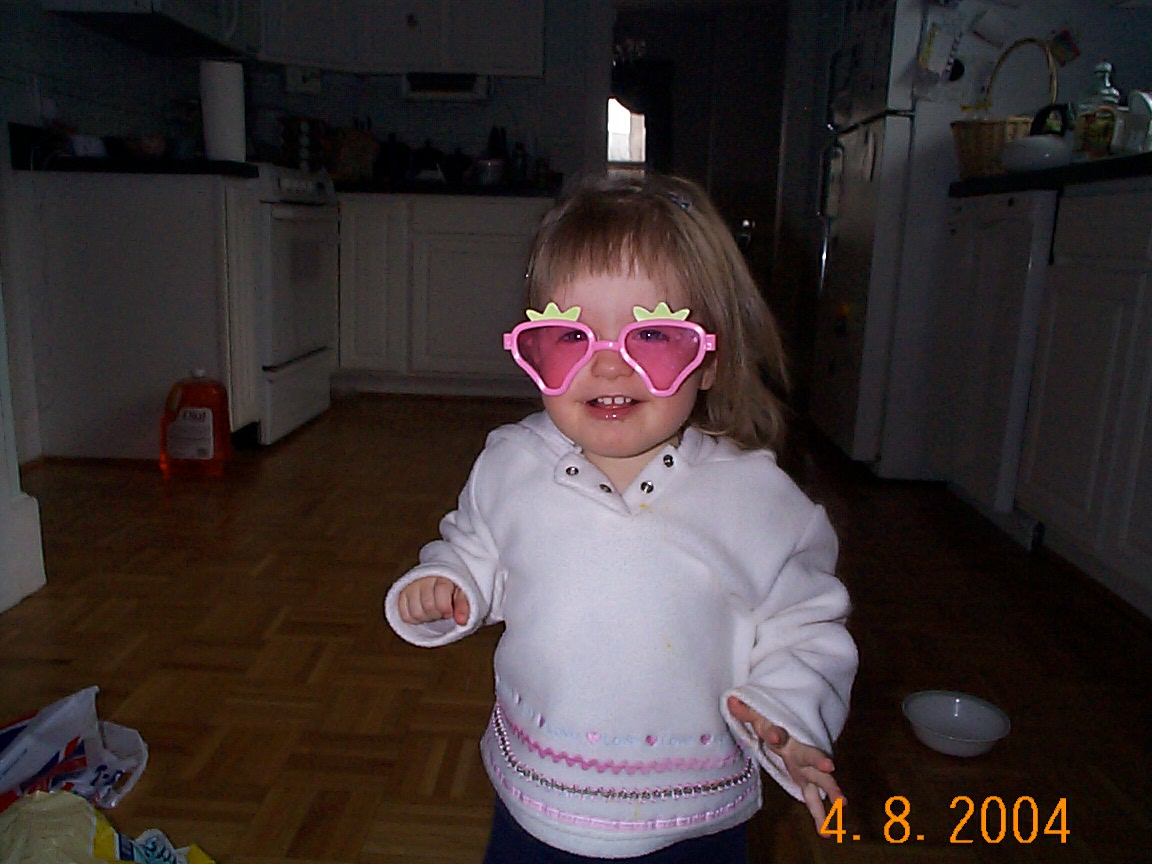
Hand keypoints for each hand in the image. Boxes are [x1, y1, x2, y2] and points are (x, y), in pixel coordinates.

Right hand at [396, 576, 470, 625]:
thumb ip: (464, 605)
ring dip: (426, 618)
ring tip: (432, 611)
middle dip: (437, 613)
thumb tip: (462, 621)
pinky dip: (414, 619)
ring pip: (416, 613)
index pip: (440, 591)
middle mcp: (424, 578)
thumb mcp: (463, 592)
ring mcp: (411, 586)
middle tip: (441, 610)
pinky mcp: (402, 594)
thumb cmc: (453, 588)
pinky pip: (405, 616)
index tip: (449, 611)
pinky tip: (423, 613)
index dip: (446, 607)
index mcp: (442, 575)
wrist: (438, 577)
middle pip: (428, 606)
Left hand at [727, 696, 843, 830]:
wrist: (792, 723)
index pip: (778, 733)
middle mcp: (798, 750)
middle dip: (818, 760)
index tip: (772, 736)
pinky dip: (820, 814)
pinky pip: (814, 798)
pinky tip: (826, 832)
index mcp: (783, 734)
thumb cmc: (772, 721)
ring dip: (831, 790)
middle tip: (830, 765)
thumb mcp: (757, 716)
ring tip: (842, 804)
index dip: (774, 735)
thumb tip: (731, 702)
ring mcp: (805, 766)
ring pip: (820, 778)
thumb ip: (746, 712)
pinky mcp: (807, 780)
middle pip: (809, 755)